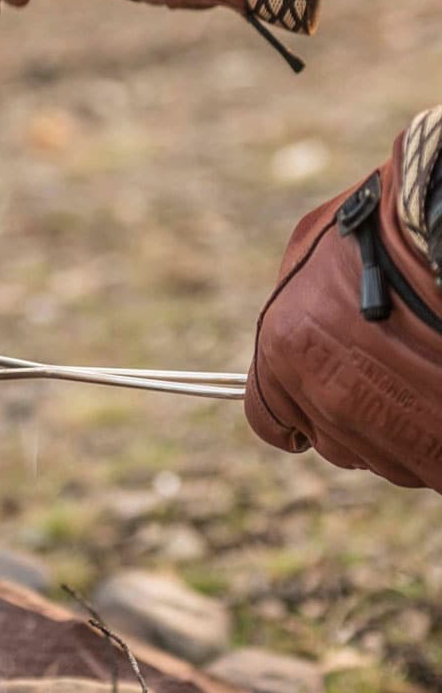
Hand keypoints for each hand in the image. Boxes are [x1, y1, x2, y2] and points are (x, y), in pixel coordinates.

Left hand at [245, 110, 441, 490]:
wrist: (438, 228)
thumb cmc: (382, 228)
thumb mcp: (311, 257)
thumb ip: (293, 312)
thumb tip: (295, 339)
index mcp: (285, 348)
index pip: (267, 418)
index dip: (294, 416)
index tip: (307, 418)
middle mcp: (326, 394)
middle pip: (331, 441)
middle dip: (354, 420)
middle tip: (385, 388)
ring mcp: (384, 422)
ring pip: (381, 457)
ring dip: (397, 434)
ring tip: (422, 389)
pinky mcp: (435, 442)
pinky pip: (425, 464)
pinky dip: (432, 445)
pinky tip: (438, 408)